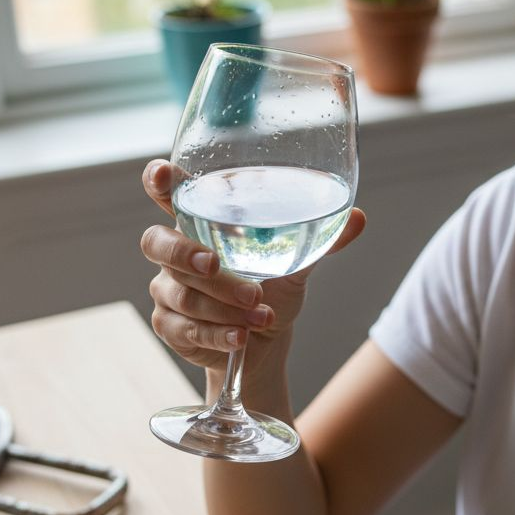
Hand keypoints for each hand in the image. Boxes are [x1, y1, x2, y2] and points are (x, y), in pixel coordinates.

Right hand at [140, 159, 365, 369]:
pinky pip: (185, 328)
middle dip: (185, 254)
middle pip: (157, 243)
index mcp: (201, 222)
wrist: (264, 341)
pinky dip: (218, 333)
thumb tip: (358, 217)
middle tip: (215, 265)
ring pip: (181, 293)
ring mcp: (168, 290)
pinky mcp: (170, 326)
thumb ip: (320, 238)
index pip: (168, 194)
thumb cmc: (273, 287)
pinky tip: (241, 336)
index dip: (159, 181)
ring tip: (261, 312)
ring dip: (222, 304)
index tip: (162, 173)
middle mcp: (175, 252)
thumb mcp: (297, 262)